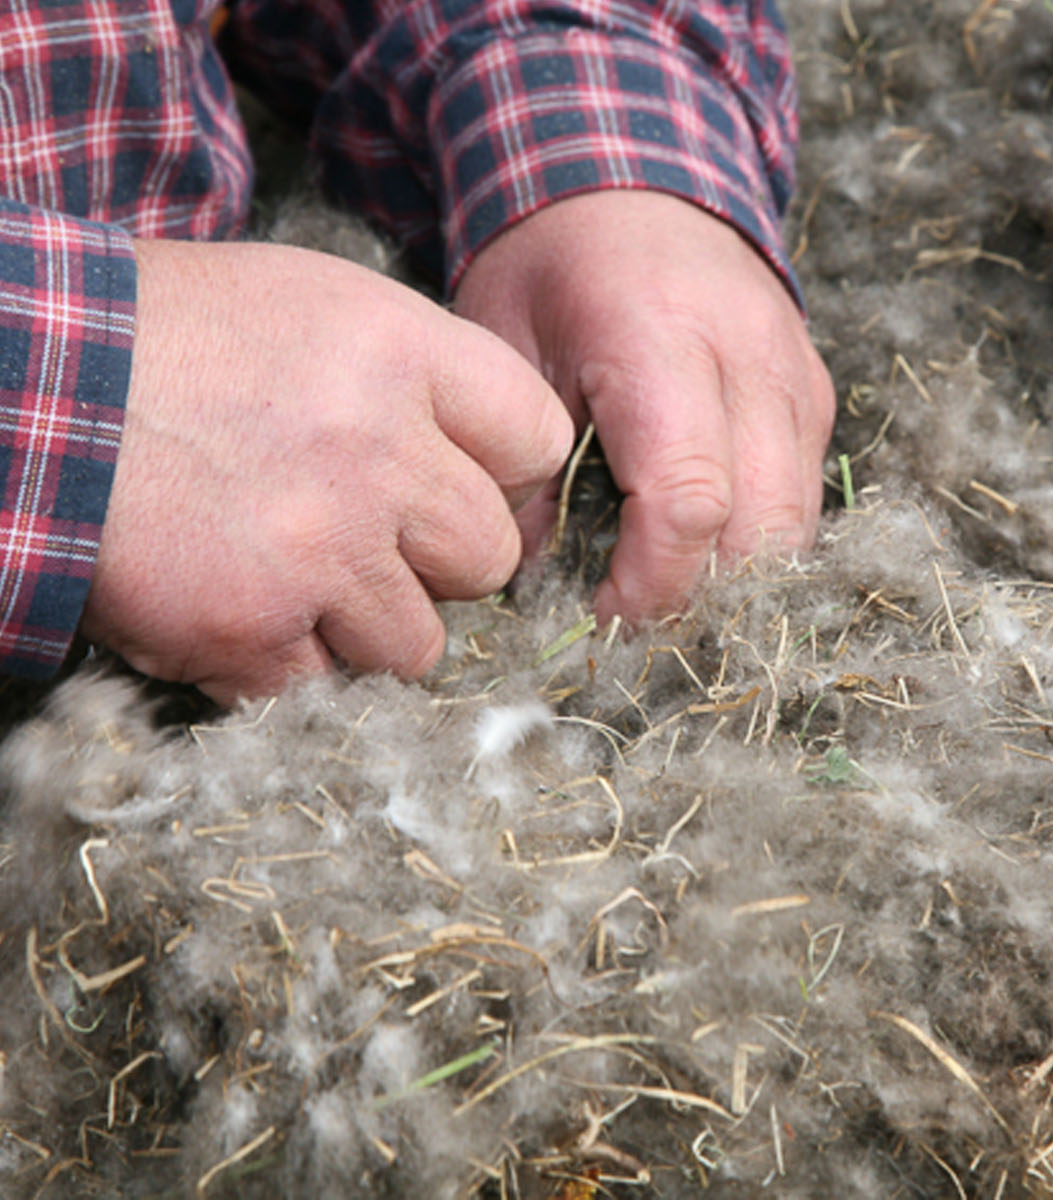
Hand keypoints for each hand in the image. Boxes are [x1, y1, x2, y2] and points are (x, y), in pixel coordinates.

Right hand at [81, 239, 573, 702]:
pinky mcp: (254, 629)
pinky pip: (321, 687)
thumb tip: (478, 460)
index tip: (460, 481)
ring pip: (418, 644)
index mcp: (403, 355)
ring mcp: (321, 550)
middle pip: (490, 558)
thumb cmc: (173, 338)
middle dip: (440, 562)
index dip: (505, 473)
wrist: (27, 384)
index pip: (537, 441)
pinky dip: (282, 665)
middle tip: (370, 538)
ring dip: (365, 627)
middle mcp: (379, 454)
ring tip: (295, 576)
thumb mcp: (315, 304)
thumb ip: (415, 377)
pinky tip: (237, 605)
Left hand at [453, 191, 835, 625]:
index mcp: (659, 340)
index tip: (604, 618)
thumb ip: (517, 463)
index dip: (653, 584)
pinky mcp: (814, 393)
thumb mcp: (503, 347)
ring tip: (671, 594)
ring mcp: (794, 377)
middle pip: (761, 528)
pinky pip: (804, 495)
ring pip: (797, 524)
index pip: (690, 501)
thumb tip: (530, 574)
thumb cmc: (556, 264)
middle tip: (638, 623)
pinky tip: (705, 547)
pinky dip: (760, 539)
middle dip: (703, 598)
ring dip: (739, 580)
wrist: (637, 174)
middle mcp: (748, 359)